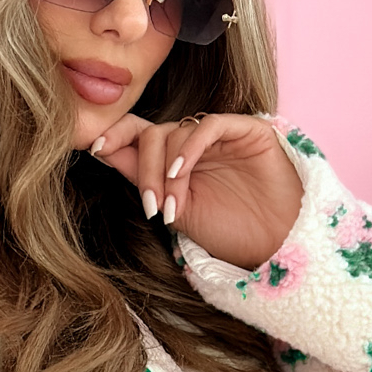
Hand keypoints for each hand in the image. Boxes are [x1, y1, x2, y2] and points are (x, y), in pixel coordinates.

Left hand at [92, 111, 302, 270]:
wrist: (276, 246)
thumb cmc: (230, 233)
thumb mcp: (176, 210)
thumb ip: (144, 179)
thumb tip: (101, 150)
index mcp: (176, 159)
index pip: (139, 133)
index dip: (115, 135)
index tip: (94, 148)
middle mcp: (196, 143)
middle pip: (153, 133)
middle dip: (145, 169)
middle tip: (151, 205)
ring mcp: (221, 135)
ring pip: (177, 131)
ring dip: (168, 171)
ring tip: (173, 206)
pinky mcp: (247, 130)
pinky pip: (209, 125)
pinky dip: (190, 147)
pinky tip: (182, 173)